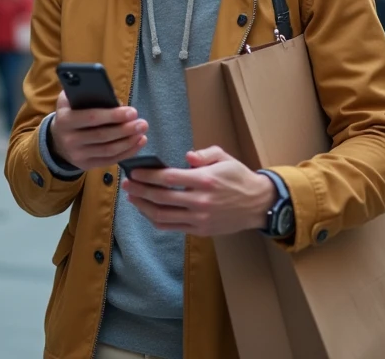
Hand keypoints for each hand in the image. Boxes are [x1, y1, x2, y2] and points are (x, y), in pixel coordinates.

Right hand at [49, 91, 147, 171]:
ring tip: (142, 132)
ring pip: (108, 150)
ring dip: (129, 142)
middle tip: (143, 123)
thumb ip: (89, 95)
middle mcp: (70, 139)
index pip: (92, 118)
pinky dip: (127, 152)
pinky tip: (138, 143)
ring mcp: (77, 155)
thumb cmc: (70, 112)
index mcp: (66, 119)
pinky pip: (110, 160)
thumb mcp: (71, 99)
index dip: (113, 116)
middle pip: (102, 136)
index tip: (133, 112)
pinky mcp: (86, 166)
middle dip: (125, 129)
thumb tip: (117, 101)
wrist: (57, 138)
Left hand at [122, 146, 277, 236]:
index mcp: (205, 180)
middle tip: (126, 184)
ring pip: (163, 216)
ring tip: (132, 198)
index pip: (169, 178)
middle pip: (161, 198)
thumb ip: (204, 154)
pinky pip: (172, 227)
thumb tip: (187, 157)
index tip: (134, 171)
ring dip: (143, 207)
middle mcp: (200, 201)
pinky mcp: (200, 230)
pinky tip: (148, 211)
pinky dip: (156, 219)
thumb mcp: (224, 158)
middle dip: (140, 190)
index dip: (148, 175)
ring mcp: (199, 218)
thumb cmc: (238, 177)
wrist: (257, 204)